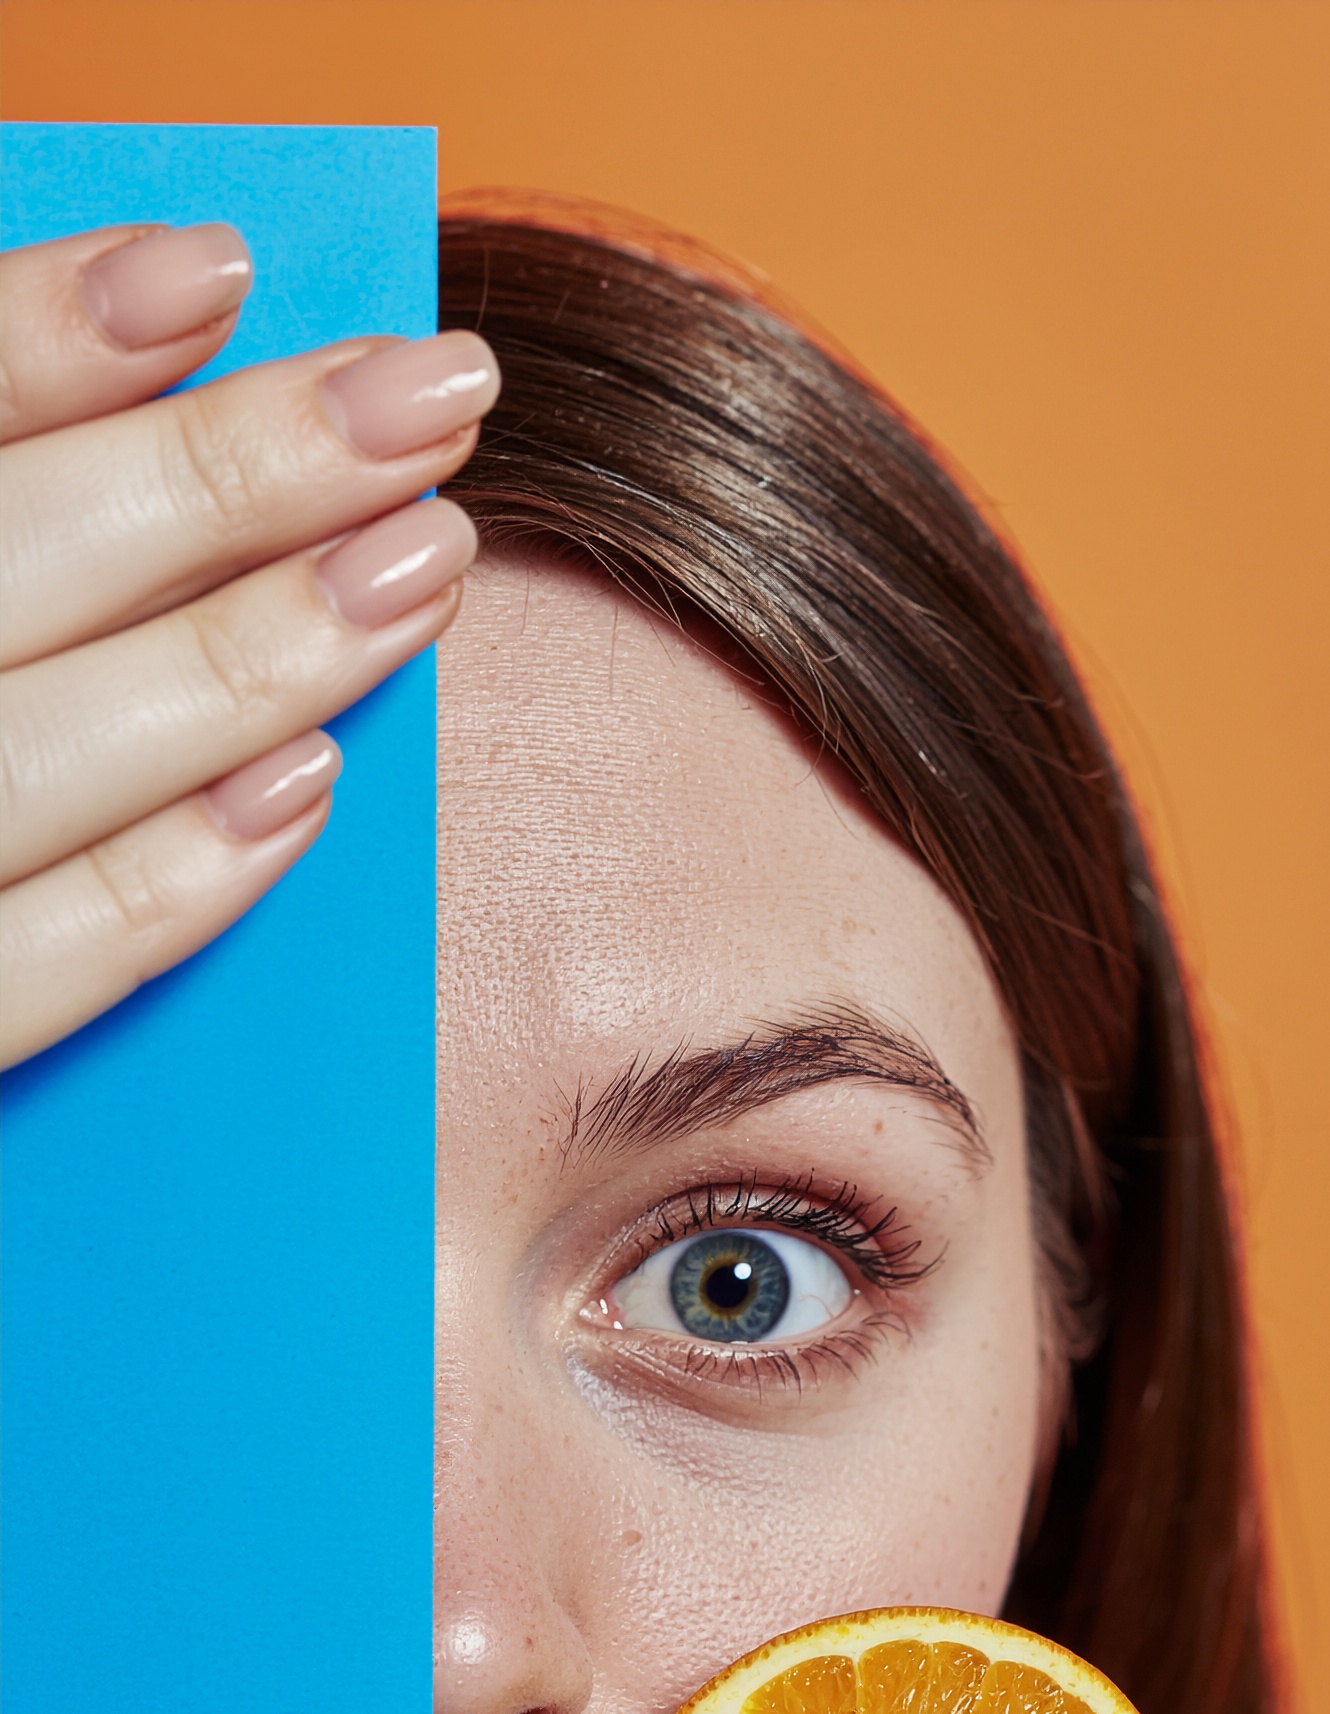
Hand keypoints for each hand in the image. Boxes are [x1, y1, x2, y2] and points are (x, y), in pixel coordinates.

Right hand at [0, 219, 496, 1068]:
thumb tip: (146, 368)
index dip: (38, 335)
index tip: (220, 266)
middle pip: (0, 563)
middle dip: (224, 473)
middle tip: (430, 393)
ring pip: (33, 758)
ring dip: (242, 654)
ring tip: (421, 567)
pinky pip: (24, 973)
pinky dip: (167, 879)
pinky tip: (310, 785)